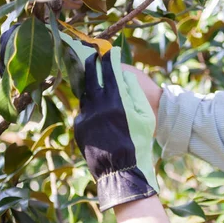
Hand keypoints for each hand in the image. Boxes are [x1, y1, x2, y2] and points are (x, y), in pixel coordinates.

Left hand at [74, 47, 158, 210]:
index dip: (109, 60)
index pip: (109, 72)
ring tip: (92, 81)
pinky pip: (83, 113)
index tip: (109, 51)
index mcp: (116, 102)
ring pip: (84, 95)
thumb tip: (123, 77)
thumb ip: (134, 94)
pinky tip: (95, 111)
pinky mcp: (79, 128)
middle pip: (90, 78)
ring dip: (89, 87)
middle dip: (92, 64)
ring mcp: (85, 117)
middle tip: (94, 56)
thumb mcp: (144, 117)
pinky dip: (89, 109)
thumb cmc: (139, 143)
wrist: (121, 171)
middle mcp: (97, 107)